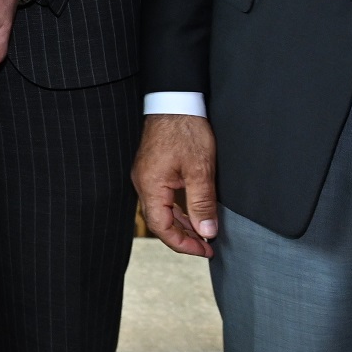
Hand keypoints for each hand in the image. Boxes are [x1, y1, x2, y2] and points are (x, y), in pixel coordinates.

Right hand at [134, 114, 219, 256]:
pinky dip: (179, 210)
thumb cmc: (185, 130)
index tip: (204, 250)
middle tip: (207, 246)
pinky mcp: (154, 170)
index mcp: (151, 186)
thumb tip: (206, 232)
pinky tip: (193, 213)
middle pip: (160, 222)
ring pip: (162, 211)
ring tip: (204, 234)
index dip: (183, 244)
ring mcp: (147, 176)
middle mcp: (144, 183)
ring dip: (182, 225)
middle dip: (184, 238)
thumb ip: (202, 202)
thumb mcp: (200, 169)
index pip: (161, 227)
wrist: (176, 101)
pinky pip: (164, 198)